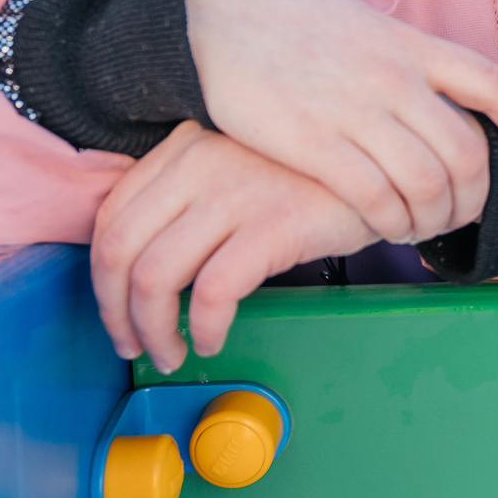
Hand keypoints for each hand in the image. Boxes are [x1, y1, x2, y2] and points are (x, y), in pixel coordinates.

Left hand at [91, 122, 379, 370]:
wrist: (395, 160)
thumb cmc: (317, 173)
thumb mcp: (243, 161)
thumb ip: (194, 190)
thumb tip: (148, 264)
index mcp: (185, 145)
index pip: (111, 216)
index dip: (102, 278)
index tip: (118, 311)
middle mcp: (200, 162)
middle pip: (119, 250)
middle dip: (115, 312)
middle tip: (134, 345)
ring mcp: (236, 191)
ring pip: (155, 276)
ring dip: (153, 331)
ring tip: (173, 352)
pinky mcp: (275, 224)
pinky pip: (213, 291)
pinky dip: (203, 328)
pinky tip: (213, 339)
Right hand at [185, 0, 497, 242]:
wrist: (210, 14)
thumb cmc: (285, 24)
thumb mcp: (361, 27)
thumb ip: (402, 61)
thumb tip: (438, 98)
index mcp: (411, 44)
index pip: (495, 87)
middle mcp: (394, 76)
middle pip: (467, 151)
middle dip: (476, 196)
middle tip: (464, 217)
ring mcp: (355, 109)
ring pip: (428, 182)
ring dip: (433, 218)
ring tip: (421, 229)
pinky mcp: (312, 142)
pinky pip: (375, 198)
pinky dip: (390, 222)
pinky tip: (384, 228)